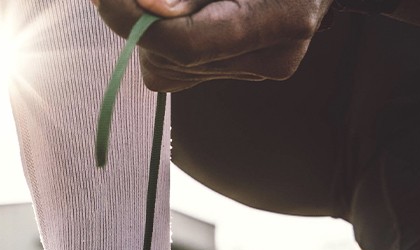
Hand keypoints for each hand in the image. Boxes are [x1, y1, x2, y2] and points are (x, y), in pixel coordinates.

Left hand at [91, 0, 335, 91]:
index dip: (136, 22)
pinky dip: (166, 42)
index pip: (188, 45)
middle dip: (138, 23)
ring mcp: (263, 68)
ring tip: (163, 0)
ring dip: (150, 32)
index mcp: (282, 18)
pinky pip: (182, 72)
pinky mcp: (249, 69)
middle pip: (173, 60)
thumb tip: (150, 8)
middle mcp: (275, 55)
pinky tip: (179, 14)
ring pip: (170, 71)